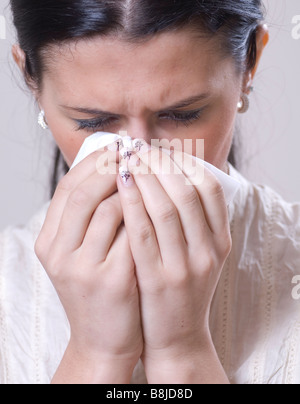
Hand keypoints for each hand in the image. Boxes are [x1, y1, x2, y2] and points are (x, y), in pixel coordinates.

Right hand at [35, 148, 142, 382]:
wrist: (104, 339)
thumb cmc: (98, 287)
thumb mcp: (81, 252)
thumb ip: (89, 217)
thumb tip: (115, 170)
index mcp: (49, 243)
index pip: (65, 188)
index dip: (92, 163)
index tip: (116, 147)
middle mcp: (60, 254)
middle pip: (83, 194)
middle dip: (112, 168)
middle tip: (135, 154)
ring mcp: (84, 269)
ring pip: (108, 209)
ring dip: (133, 188)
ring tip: (149, 177)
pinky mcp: (113, 281)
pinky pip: (133, 234)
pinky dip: (146, 214)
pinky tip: (159, 205)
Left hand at [117, 146, 230, 383]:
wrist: (178, 337)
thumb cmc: (184, 287)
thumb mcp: (201, 254)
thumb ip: (194, 219)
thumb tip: (172, 172)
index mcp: (221, 240)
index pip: (210, 188)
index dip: (185, 162)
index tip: (161, 149)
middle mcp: (208, 251)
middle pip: (186, 192)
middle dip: (160, 164)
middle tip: (138, 148)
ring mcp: (185, 267)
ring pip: (167, 208)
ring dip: (144, 178)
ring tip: (126, 159)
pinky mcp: (159, 280)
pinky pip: (144, 232)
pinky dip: (131, 203)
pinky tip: (119, 185)